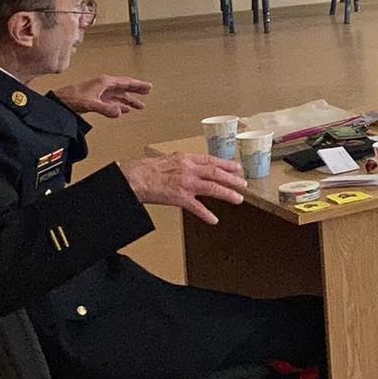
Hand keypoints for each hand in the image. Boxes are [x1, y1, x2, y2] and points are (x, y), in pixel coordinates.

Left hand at [55, 74, 151, 118]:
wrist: (59, 101)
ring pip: (119, 95)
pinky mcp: (96, 99)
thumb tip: (120, 112)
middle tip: (148, 91)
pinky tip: (123, 110)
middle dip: (136, 90)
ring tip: (140, 106)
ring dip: (129, 100)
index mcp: (105, 82)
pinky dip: (119, 105)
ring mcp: (100, 92)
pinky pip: (112, 101)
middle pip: (124, 87)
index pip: (126, 83)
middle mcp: (104, 86)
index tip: (148, 87)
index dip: (138, 85)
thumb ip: (105, 109)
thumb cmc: (72, 98)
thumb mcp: (90, 104)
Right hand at [122, 152, 246, 224]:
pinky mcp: (179, 197)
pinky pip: (196, 207)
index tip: (237, 168)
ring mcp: (185, 183)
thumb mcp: (169, 160)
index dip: (227, 164)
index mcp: (186, 158)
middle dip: (233, 179)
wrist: (133, 178)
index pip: (212, 160)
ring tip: (238, 199)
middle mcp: (189, 169)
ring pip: (212, 188)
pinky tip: (214, 220)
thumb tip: (193, 165)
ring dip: (227, 194)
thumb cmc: (146, 169)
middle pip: (217, 173)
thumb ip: (183, 163)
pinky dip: (206, 214)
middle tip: (244, 184)